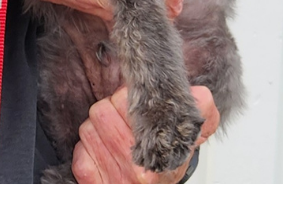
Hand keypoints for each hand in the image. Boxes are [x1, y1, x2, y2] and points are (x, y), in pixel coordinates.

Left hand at [71, 85, 218, 183]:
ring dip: (98, 130)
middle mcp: (136, 171)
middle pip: (102, 112)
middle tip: (124, 119)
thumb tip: (201, 94)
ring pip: (88, 129)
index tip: (136, 103)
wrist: (151, 190)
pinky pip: (79, 154)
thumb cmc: (165, 163)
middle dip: (111, 110)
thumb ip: (202, 113)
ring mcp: (113, 179)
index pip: (127, 102)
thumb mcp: (189, 138)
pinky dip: (86, 151)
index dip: (129, 99)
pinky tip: (102, 155)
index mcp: (161, 154)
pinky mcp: (93, 185)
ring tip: (114, 137)